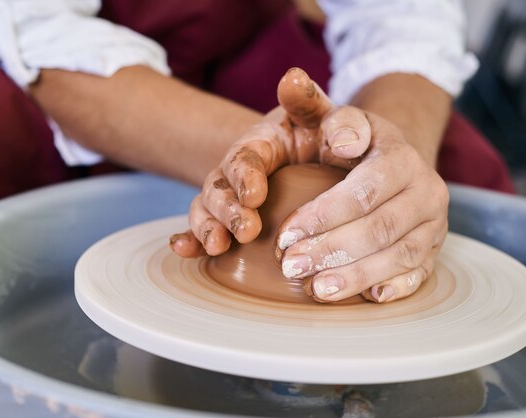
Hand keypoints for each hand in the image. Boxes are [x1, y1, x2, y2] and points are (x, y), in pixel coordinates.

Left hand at [170, 68, 447, 303]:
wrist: (391, 161)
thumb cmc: (351, 142)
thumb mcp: (332, 118)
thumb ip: (312, 105)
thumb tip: (301, 94)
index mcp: (399, 156)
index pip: (363, 191)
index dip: (323, 216)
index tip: (284, 235)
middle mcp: (425, 189)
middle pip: (380, 227)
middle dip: (333, 250)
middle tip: (290, 267)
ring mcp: (434, 222)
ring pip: (400, 255)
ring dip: (357, 276)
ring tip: (317, 290)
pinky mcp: (434, 248)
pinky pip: (420, 272)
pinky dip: (395, 286)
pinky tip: (367, 297)